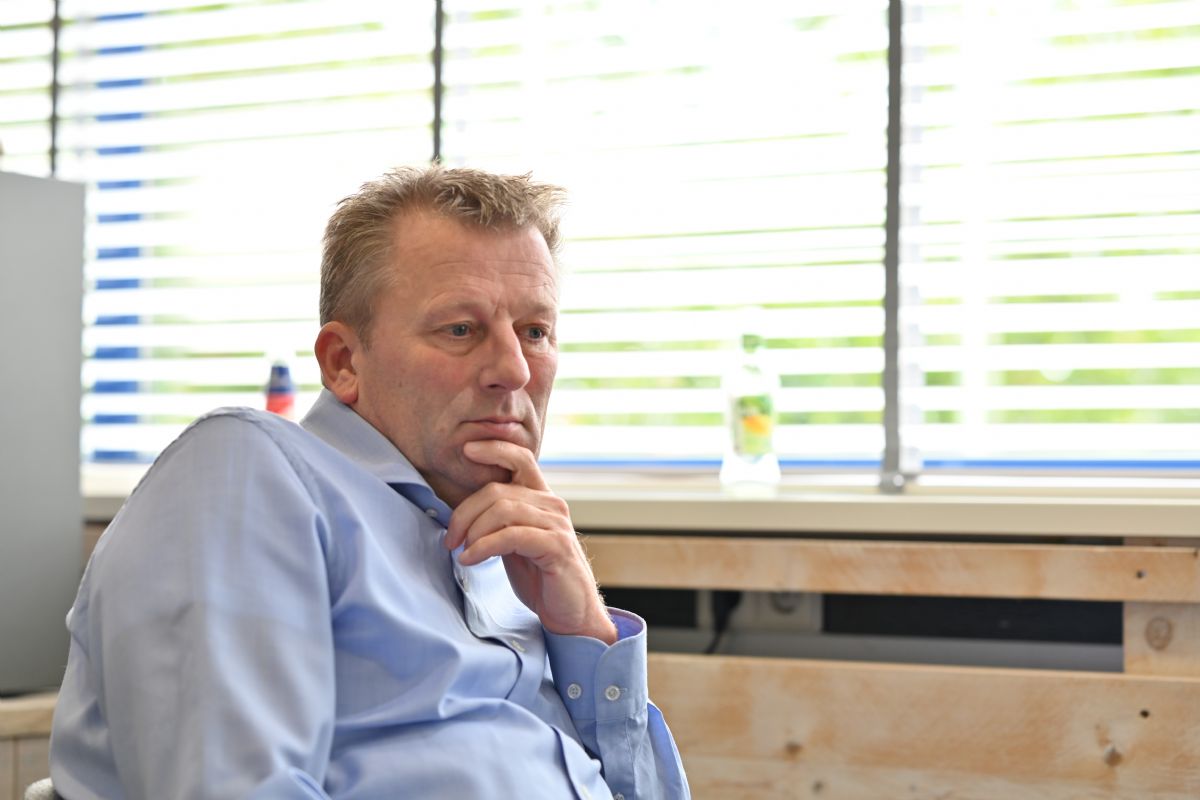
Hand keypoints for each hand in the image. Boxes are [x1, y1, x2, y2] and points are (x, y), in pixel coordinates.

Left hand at [444, 439, 617, 644]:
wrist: (571, 614)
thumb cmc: (541, 578)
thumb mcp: (515, 542)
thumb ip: (499, 520)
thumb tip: (462, 510)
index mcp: (542, 499)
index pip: (521, 459)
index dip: (494, 449)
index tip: (467, 449)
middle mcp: (552, 505)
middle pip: (497, 490)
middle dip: (465, 512)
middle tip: (450, 538)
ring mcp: (556, 524)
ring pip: (502, 510)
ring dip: (473, 531)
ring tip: (461, 551)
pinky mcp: (556, 546)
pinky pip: (511, 536)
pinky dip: (484, 546)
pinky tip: (470, 559)